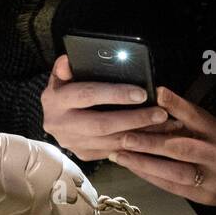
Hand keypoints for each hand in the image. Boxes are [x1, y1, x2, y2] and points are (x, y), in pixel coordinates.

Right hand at [41, 54, 174, 160]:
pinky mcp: (83, 154)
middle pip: (102, 124)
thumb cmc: (63, 91)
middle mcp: (61, 124)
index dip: (115, 94)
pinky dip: (135, 145)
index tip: (142, 93)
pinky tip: (154, 137)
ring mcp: (72, 143)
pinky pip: (113, 151)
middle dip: (134, 119)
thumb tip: (69, 60)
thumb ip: (65, 68)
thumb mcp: (60, 77)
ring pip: (110, 142)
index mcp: (55, 100)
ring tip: (164, 125)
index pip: (87, 95)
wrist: (50, 120)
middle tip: (160, 113)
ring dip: (140, 135)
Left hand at [109, 86, 215, 205]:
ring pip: (174, 171)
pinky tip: (132, 167)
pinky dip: (150, 176)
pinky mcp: (204, 196)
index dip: (177, 105)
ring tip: (119, 155)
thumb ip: (188, 119)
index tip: (157, 93)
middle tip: (124, 137)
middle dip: (150, 142)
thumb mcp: (213, 127)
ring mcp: (213, 178)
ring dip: (144, 163)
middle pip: (181, 148)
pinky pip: (172, 186)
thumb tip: (156, 101)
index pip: (197, 116)